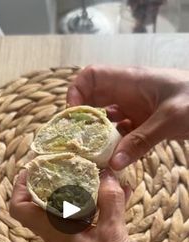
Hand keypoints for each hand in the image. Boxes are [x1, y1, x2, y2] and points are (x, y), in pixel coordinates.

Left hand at [10, 171, 143, 241]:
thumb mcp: (112, 236)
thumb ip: (110, 204)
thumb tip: (107, 176)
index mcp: (56, 232)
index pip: (21, 208)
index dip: (22, 185)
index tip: (35, 167)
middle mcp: (59, 236)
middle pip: (44, 203)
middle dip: (56, 179)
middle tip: (71, 162)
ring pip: (68, 209)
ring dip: (81, 190)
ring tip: (100, 172)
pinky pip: (88, 219)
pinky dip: (99, 205)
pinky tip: (120, 195)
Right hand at [67, 66, 188, 169]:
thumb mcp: (170, 119)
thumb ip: (141, 141)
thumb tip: (113, 164)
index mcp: (130, 81)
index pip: (91, 77)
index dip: (76, 92)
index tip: (72, 116)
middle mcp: (128, 94)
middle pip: (94, 101)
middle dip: (83, 120)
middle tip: (76, 143)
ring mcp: (135, 109)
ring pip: (106, 121)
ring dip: (98, 137)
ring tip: (92, 156)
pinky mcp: (144, 124)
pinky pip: (122, 134)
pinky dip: (116, 146)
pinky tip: (115, 159)